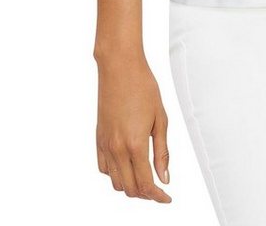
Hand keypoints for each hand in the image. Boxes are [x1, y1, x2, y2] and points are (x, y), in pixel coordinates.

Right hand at [96, 52, 171, 201]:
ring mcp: (105, 144)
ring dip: (130, 185)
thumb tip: (164, 178)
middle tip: (159, 188)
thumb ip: (162, 152)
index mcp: (135, 145)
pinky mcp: (98, 138)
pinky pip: (103, 168)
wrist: (120, 68)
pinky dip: (115, 174)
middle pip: (129, 188)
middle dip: (145, 194)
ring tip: (145, 177)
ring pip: (115, 182)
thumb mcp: (160, 119)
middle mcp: (116, 149)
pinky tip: (127, 166)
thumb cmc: (143, 87)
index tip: (167, 197)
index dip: (157, 196)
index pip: (145, 184)